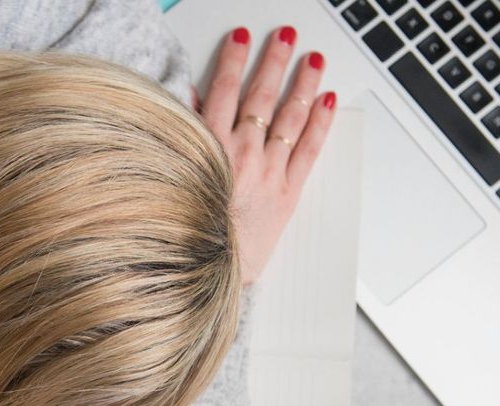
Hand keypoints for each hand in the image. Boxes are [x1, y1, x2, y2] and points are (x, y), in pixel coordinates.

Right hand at [192, 25, 335, 285]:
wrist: (205, 274)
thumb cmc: (185, 231)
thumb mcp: (174, 178)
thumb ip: (183, 137)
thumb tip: (187, 103)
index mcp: (208, 148)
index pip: (222, 90)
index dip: (232, 60)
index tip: (240, 38)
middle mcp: (241, 154)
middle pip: (261, 95)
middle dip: (274, 61)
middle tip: (285, 37)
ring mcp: (268, 172)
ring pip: (290, 117)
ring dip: (303, 83)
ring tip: (313, 60)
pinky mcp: (287, 193)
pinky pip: (308, 149)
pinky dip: (319, 123)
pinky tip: (326, 101)